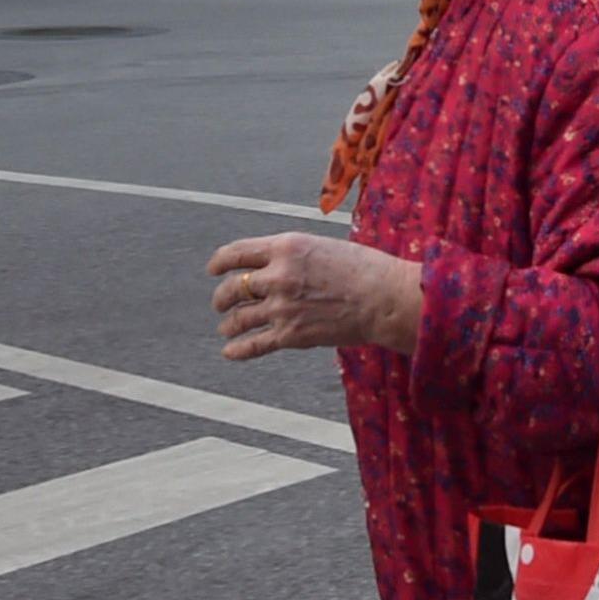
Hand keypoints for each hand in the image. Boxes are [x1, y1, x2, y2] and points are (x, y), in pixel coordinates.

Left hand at [208, 232, 423, 359]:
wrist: (384, 298)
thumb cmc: (365, 269)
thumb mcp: (323, 246)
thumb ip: (295, 255)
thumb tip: (278, 264)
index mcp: (286, 247)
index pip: (238, 252)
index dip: (219, 262)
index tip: (213, 269)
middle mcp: (278, 275)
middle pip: (233, 287)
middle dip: (222, 297)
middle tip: (221, 302)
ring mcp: (282, 307)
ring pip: (239, 317)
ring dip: (228, 323)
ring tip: (227, 327)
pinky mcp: (290, 334)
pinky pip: (254, 344)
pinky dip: (238, 350)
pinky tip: (229, 352)